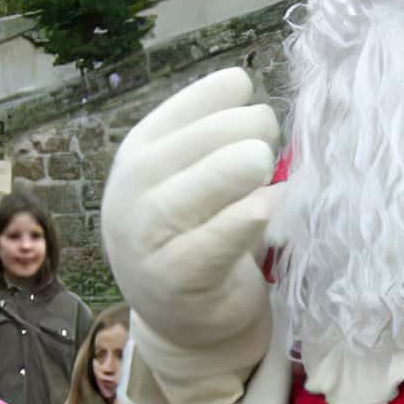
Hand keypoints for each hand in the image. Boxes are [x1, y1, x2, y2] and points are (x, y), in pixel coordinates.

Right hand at [100, 67, 282, 350]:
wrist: (184, 321)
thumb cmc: (199, 234)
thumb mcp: (193, 177)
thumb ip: (215, 135)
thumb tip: (243, 82)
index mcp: (138, 153)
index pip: (186, 107)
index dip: (227, 98)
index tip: (254, 105)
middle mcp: (133, 190)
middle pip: (200, 141)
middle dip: (246, 132)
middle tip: (269, 146)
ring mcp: (148, 236)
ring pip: (204, 184)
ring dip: (244, 169)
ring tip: (267, 169)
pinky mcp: (176, 278)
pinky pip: (219, 238)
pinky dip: (252, 217)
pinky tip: (271, 207)